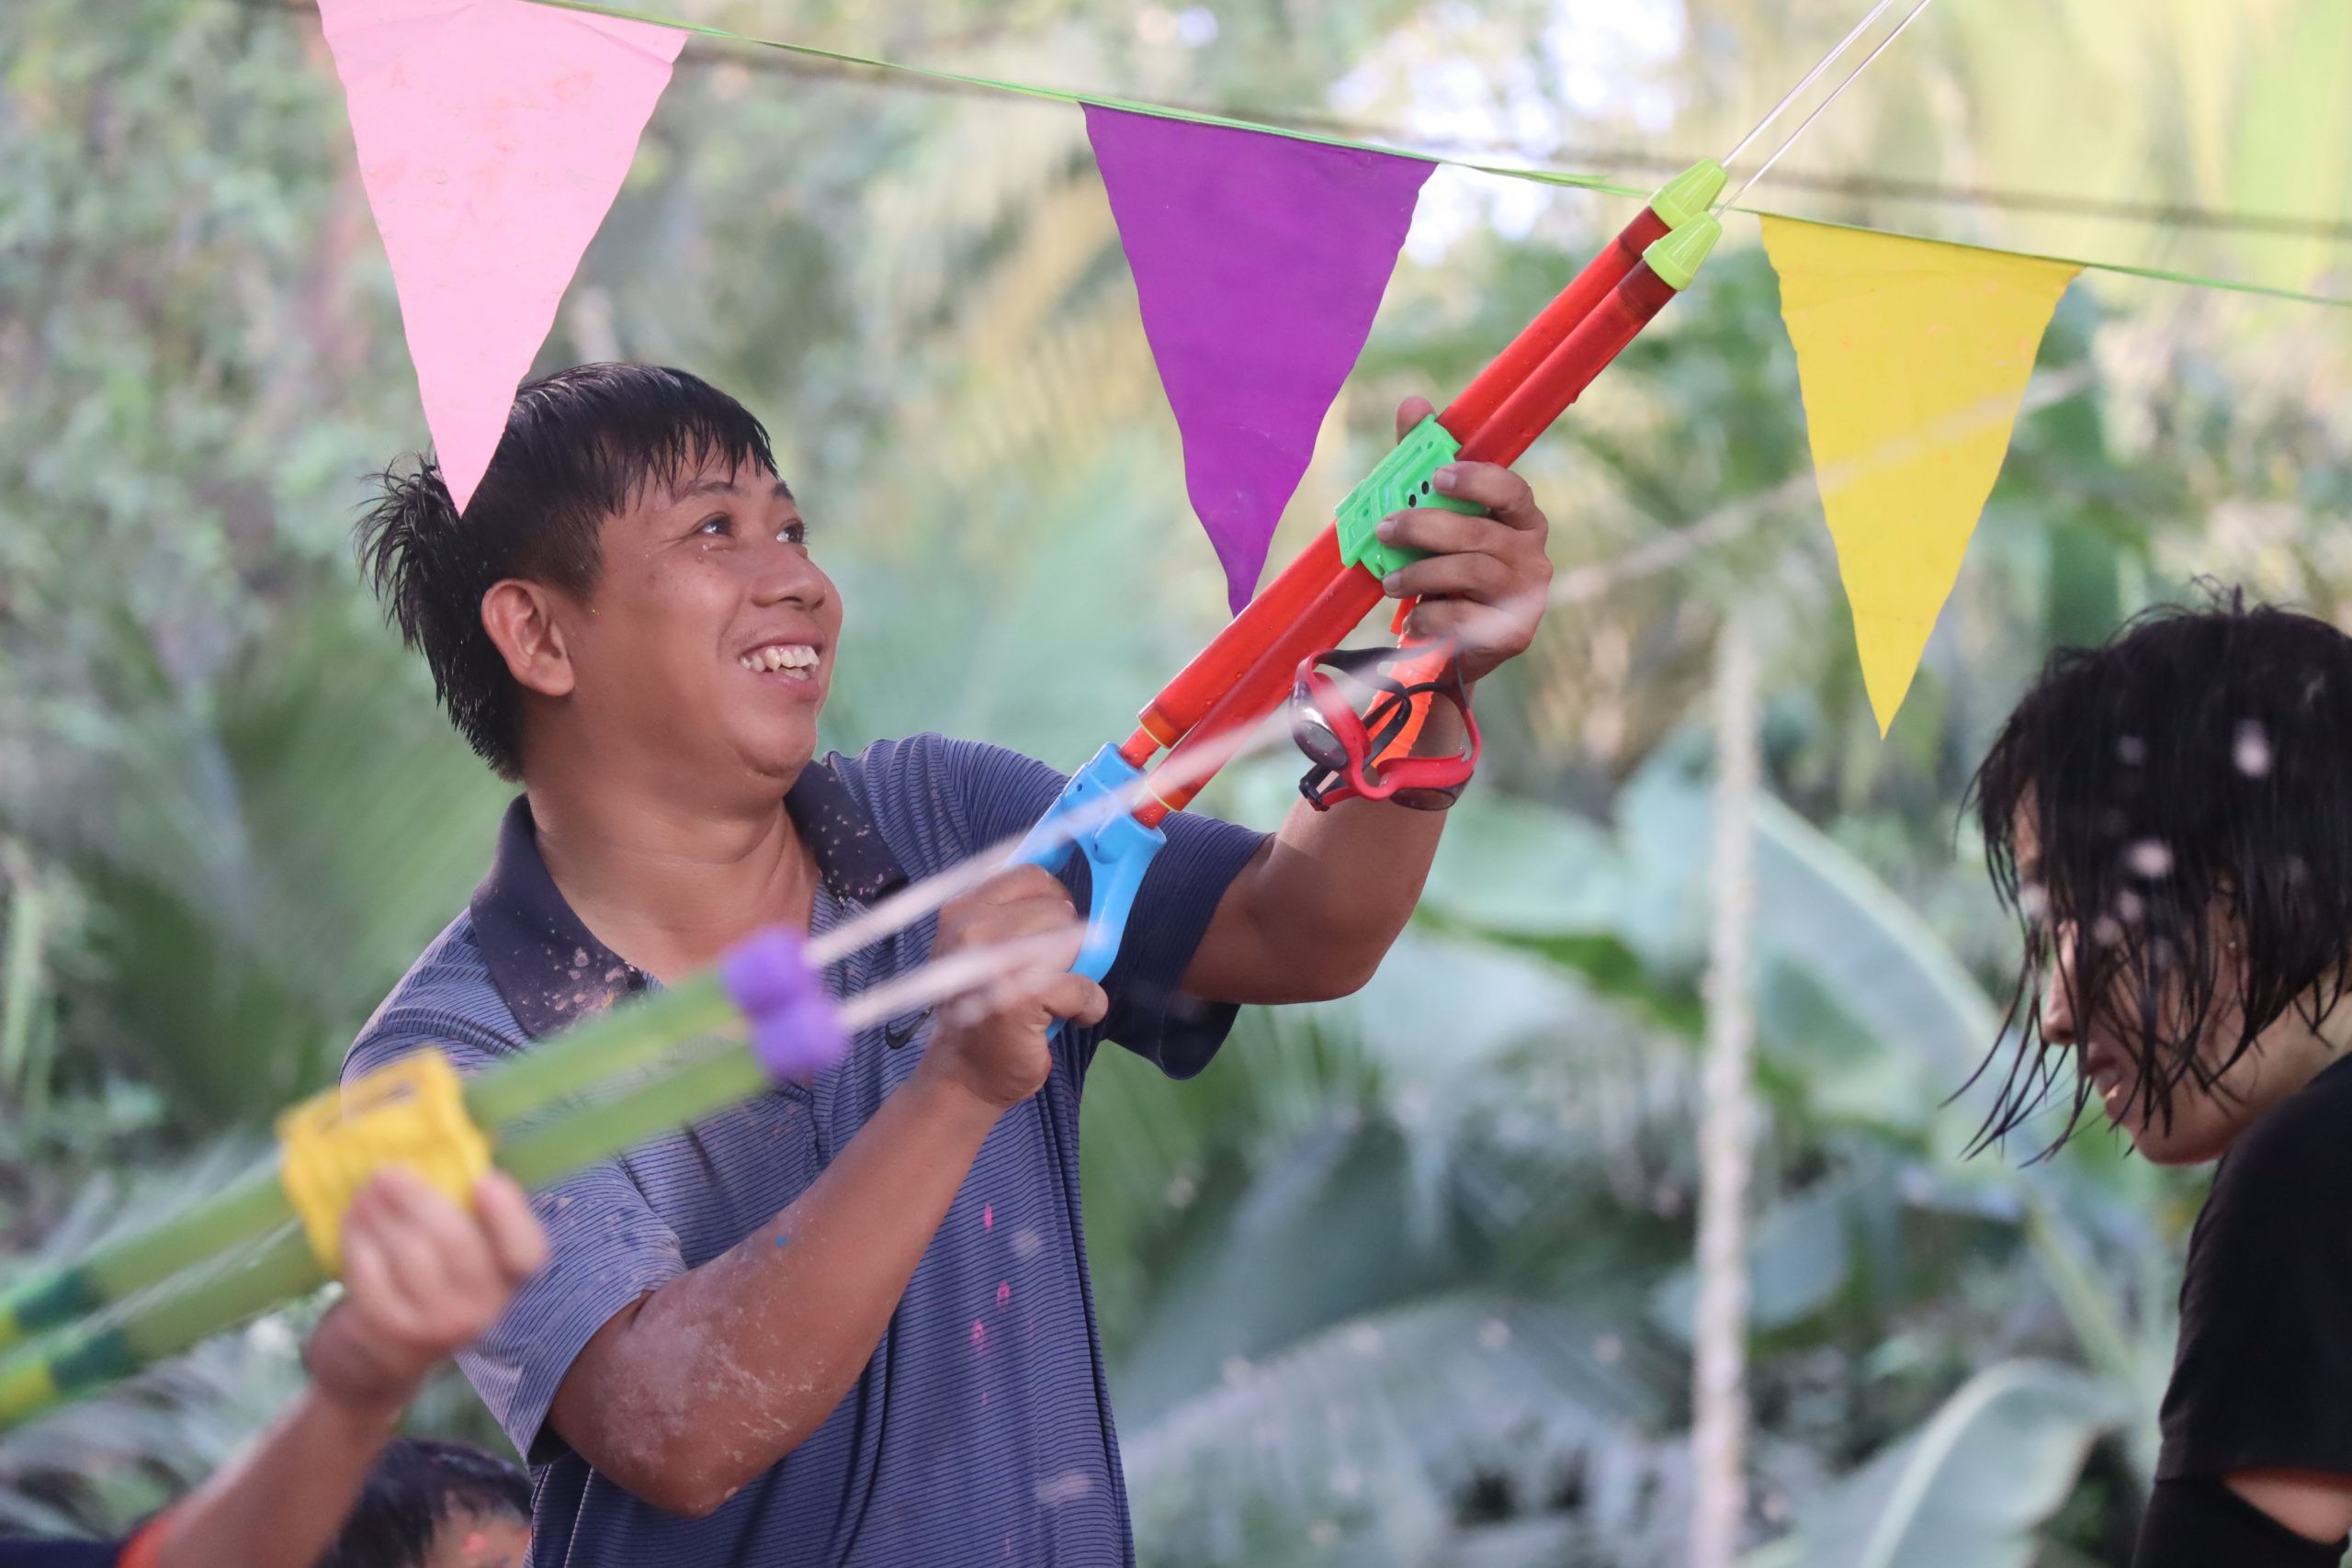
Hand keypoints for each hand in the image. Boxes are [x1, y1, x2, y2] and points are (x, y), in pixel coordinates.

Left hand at [305, 1168, 547, 1416]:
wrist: (379, 1357)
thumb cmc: (427, 1283)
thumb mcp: (458, 1256)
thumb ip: (462, 1212)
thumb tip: (446, 1143)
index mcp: (508, 1279)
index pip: (526, 1254)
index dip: (510, 1217)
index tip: (484, 1180)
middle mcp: (483, 1308)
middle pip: (457, 1245)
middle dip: (419, 1200)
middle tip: (387, 1170)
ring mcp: (437, 1326)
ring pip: (411, 1257)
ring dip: (382, 1215)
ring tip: (365, 1189)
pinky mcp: (391, 1333)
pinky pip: (374, 1278)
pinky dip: (359, 1241)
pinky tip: (352, 1219)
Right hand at [918, 866, 1107, 1111]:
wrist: (964, 1073)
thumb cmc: (982, 1005)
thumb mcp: (981, 946)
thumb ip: (1014, 908)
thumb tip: (1069, 863)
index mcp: (961, 911)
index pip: (1031, 875)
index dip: (1054, 899)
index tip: (1053, 926)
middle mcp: (970, 932)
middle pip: (1059, 908)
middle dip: (1066, 942)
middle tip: (1044, 974)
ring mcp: (993, 965)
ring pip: (1075, 943)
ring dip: (1079, 974)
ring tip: (1053, 996)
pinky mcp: (1018, 1000)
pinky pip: (1084, 987)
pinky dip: (1088, 1006)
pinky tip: (1066, 1017)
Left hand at [1372, 396, 1552, 683]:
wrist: (1456, 645)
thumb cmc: (1448, 571)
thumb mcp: (1435, 520)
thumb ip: (1424, 466)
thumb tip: (1414, 405)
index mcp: (1522, 519)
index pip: (1512, 489)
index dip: (1476, 480)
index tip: (1437, 476)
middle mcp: (1533, 555)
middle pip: (1480, 532)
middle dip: (1425, 527)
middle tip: (1385, 529)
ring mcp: (1526, 595)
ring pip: (1471, 571)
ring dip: (1421, 573)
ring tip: (1390, 581)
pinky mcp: (1512, 633)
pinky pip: (1465, 617)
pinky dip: (1430, 614)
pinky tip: (1413, 616)